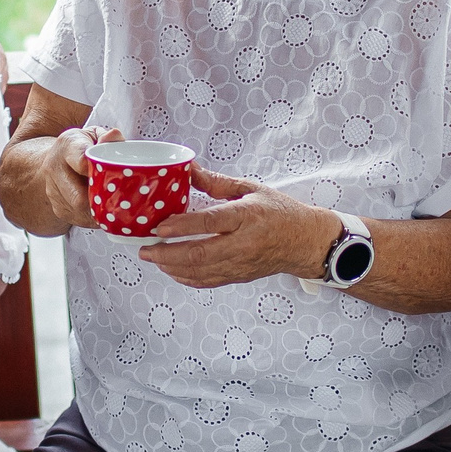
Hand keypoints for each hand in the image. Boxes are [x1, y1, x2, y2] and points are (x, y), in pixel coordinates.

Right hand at [43, 124, 122, 231]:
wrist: (58, 158)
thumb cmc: (82, 146)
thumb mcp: (95, 135)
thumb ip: (108, 138)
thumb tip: (115, 136)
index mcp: (67, 145)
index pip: (80, 161)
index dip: (97, 171)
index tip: (110, 176)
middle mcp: (54, 167)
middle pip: (78, 196)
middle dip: (100, 200)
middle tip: (119, 199)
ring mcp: (53, 190)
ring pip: (79, 211)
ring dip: (98, 211)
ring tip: (112, 203)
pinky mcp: (57, 207)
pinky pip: (79, 220)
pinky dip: (94, 218)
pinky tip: (102, 209)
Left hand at [138, 168, 334, 288]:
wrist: (305, 241)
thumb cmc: (279, 212)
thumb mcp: (251, 189)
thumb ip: (217, 182)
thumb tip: (189, 169)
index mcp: (247, 216)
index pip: (211, 222)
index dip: (183, 226)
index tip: (160, 226)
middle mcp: (244, 243)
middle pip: (201, 253)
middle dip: (168, 254)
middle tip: (145, 250)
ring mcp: (242, 263)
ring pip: (201, 271)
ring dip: (173, 267)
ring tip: (153, 259)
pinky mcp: (240, 276)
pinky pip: (209, 281)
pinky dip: (187, 278)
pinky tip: (172, 271)